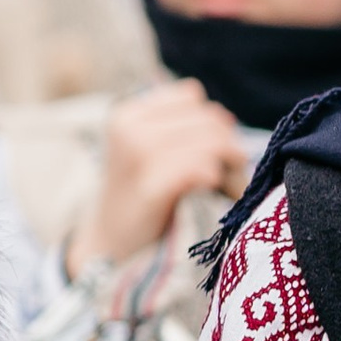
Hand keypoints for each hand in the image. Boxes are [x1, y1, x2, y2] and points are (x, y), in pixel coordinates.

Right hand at [65, 81, 253, 277]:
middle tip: (227, 178)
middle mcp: (129, 128)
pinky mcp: (149, 187)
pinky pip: (202, 167)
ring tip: (224, 187)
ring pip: (211, 141)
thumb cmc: (140, 197)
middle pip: (207, 119)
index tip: (211, 152)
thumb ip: (180, 126)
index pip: (191, 96)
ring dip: (229, 166)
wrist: (110, 245)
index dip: (210, 122)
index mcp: (127, 113)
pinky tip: (209, 190)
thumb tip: (227, 121)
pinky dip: (215, 178)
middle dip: (227, 146)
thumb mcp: (149, 150)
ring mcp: (136, 156)